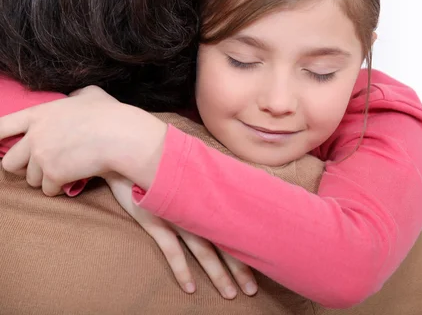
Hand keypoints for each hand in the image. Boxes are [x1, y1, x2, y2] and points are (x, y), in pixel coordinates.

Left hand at [0, 86, 166, 195]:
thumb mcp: (90, 95)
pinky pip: (48, 189)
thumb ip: (75, 96)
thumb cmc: (110, 114)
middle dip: (24, 166)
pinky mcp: (54, 175)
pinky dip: (59, 188)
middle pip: (10, 161)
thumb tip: (75, 97)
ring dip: (45, 178)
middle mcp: (34, 137)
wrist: (122, 136)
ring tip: (64, 173)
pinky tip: (72, 180)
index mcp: (38, 115)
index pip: (0, 127)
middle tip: (41, 166)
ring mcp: (42, 157)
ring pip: (31, 179)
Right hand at [105, 173, 257, 298]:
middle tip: (252, 290)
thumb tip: (232, 188)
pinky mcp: (157, 221)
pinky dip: (181, 270)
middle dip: (240, 269)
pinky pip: (172, 251)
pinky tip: (190, 287)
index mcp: (210, 199)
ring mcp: (179, 217)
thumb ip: (210, 182)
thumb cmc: (166, 161)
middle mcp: (199, 210)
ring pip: (204, 251)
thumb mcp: (191, 170)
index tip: (264, 263)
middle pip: (225, 244)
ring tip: (230, 294)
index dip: (248, 247)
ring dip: (218, 274)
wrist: (134, 150)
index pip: (235, 227)